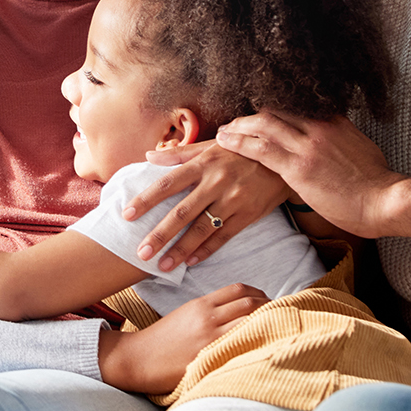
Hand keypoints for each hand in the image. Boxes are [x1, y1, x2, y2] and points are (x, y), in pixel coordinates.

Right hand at [98, 283, 267, 393]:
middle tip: (282, 315)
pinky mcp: (209, 357)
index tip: (269, 301)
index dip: (259, 293)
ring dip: (269, 324)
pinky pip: (241, 345)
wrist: (136, 359)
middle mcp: (208, 317)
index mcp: (201, 304)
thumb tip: (234, 313)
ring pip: (250, 322)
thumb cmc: (160, 340)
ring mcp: (210, 338)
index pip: (239, 290)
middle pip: (250, 303)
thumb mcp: (183, 316)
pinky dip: (257, 343)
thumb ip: (208, 312)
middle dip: (271, 307)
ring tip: (279, 331)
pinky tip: (266, 349)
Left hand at [124, 143, 291, 272]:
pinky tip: (191, 262)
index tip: (127, 215)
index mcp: (204, 164)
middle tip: (141, 252)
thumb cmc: (241, 150)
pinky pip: (224, 236)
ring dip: (180, 250)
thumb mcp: (212, 145)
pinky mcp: (249, 215)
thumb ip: (179, 154)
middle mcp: (217, 182)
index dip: (146, 200)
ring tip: (162, 265)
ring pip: (202, 229)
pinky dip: (207, 250)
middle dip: (160, 234)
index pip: (168, 183)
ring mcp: (234, 200)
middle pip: (182, 212)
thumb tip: (148, 156)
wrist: (282, 157)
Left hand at [215, 111, 410, 243]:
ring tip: (223, 131)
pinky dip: (239, 142)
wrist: (385, 201)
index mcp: (335, 122)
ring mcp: (308, 145)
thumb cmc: (376, 185)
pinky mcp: (298, 167)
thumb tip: (335, 142)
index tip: (259, 117)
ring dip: (239, 126)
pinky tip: (225, 141)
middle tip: (235, 122)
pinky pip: (261, 149)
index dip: (273, 112)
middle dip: (251, 116)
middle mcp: (320, 127)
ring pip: (264, 124)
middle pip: (275, 111)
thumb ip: (342, 141)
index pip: (295, 108)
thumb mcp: (361, 150)